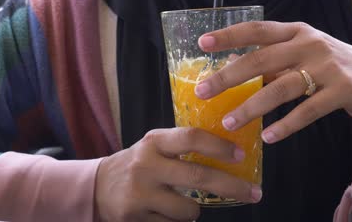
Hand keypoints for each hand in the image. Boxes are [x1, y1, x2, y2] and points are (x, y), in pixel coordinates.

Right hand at [95, 127, 260, 221]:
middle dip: (233, 187)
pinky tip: (162, 211)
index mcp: (154, 142)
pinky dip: (176, 221)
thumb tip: (229, 151)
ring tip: (180, 202)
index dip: (219, 146)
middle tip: (254, 193)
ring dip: (194, 209)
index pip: (191, 137)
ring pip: (189, 209)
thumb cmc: (137, 163)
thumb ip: (182, 146)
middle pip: (199, 176)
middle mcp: (147, 165)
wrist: (96, 187)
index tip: (240, 155)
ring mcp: (140, 193)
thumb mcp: (155, 146)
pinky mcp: (135, 217)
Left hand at [195, 21, 351, 142]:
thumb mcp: (300, 56)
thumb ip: (271, 61)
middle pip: (261, 59)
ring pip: (281, 87)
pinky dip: (286, 125)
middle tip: (203, 92)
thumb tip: (231, 65)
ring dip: (252, 107)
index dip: (229, 35)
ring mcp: (327, 66)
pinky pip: (308, 110)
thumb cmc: (329, 67)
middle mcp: (309, 44)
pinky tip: (268, 136)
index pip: (257, 29)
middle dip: (228, 77)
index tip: (202, 43)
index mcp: (296, 32)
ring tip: (229, 122)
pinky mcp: (342, 90)